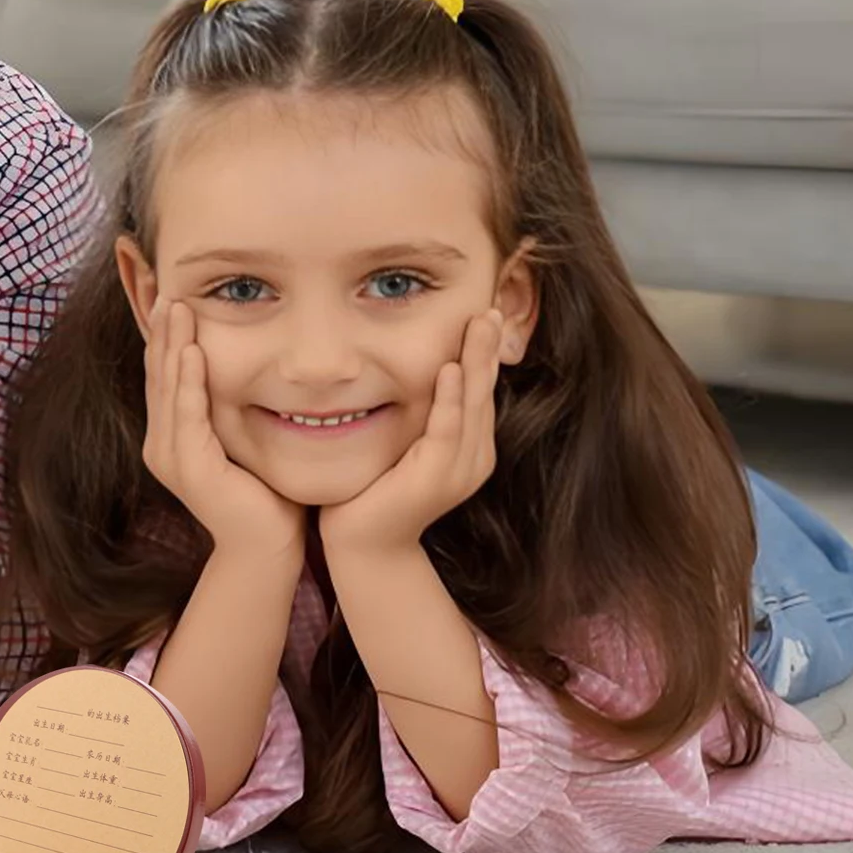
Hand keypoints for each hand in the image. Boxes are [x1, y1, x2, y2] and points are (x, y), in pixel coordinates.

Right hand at [142, 298, 305, 562]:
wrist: (267, 547)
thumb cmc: (264, 490)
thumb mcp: (242, 433)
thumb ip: (232, 401)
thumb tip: (245, 357)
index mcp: (171, 433)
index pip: (163, 370)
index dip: (161, 331)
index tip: (165, 289)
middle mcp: (162, 442)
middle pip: (157, 372)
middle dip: (159, 327)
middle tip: (162, 283)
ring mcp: (171, 457)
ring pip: (168, 387)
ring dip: (171, 343)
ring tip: (174, 305)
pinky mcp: (190, 469)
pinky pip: (189, 415)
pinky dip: (189, 381)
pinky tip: (192, 350)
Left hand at [319, 309, 502, 558]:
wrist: (364, 545)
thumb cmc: (376, 491)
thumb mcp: (404, 443)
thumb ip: (418, 413)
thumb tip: (415, 369)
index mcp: (470, 448)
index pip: (480, 391)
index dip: (484, 354)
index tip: (483, 315)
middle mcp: (473, 457)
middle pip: (483, 391)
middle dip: (487, 348)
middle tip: (489, 308)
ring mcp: (458, 470)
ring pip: (471, 404)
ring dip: (475, 362)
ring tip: (478, 324)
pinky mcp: (435, 478)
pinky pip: (446, 430)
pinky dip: (448, 399)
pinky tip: (448, 369)